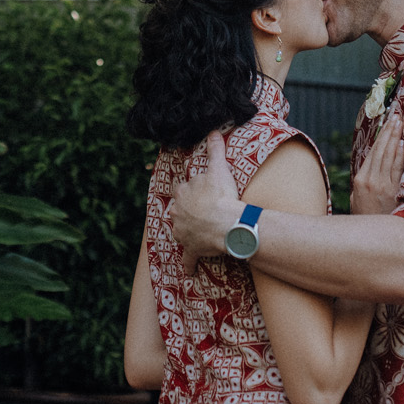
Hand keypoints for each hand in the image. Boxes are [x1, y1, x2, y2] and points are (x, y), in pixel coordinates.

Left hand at [169, 131, 240, 257]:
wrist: (226, 223)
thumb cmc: (221, 195)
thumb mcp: (219, 169)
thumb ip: (215, 151)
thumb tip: (214, 132)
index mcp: (182, 193)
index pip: (181, 188)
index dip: (189, 189)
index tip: (198, 191)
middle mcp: (178, 212)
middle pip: (179, 210)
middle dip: (187, 211)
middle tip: (201, 211)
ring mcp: (183, 232)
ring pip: (180, 231)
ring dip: (187, 232)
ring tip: (198, 233)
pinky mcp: (192, 249)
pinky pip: (189, 258)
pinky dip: (189, 264)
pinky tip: (190, 271)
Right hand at [351, 125, 403, 215]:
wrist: (370, 235)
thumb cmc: (364, 216)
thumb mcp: (357, 196)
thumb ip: (364, 179)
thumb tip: (375, 162)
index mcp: (360, 179)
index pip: (373, 152)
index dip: (381, 137)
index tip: (386, 123)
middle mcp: (371, 180)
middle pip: (382, 151)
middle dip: (389, 132)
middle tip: (395, 117)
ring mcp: (383, 185)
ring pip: (389, 157)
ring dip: (395, 139)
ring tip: (399, 125)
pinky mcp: (393, 192)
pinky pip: (397, 170)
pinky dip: (400, 156)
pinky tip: (402, 145)